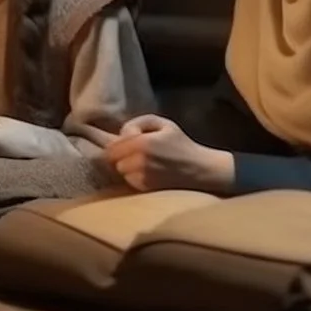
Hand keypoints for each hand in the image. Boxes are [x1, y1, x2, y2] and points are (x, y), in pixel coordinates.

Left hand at [104, 114, 233, 193]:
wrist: (199, 169)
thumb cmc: (180, 143)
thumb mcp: (163, 123)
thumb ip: (139, 122)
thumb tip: (123, 134)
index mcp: (143, 143)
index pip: (111, 146)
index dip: (118, 142)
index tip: (131, 141)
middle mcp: (140, 161)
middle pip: (112, 159)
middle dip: (120, 154)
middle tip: (134, 152)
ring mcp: (142, 177)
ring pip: (120, 171)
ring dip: (126, 166)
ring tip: (141, 162)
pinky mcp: (145, 188)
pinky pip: (129, 181)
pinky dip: (133, 176)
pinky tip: (147, 172)